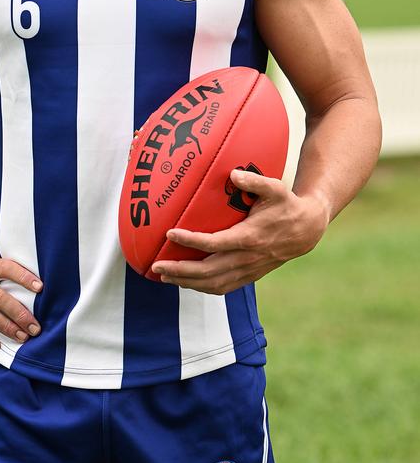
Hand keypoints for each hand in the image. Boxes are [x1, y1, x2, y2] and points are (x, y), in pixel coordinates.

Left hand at [151, 168, 330, 293]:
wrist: (306, 230)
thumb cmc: (286, 205)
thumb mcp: (276, 188)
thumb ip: (255, 182)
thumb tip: (233, 174)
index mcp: (250, 237)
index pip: (214, 243)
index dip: (191, 240)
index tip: (170, 233)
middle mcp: (247, 258)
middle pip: (208, 271)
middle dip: (180, 270)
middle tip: (156, 265)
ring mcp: (248, 270)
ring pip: (213, 284)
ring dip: (186, 282)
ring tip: (163, 275)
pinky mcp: (249, 276)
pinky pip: (222, 288)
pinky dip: (201, 287)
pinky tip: (185, 282)